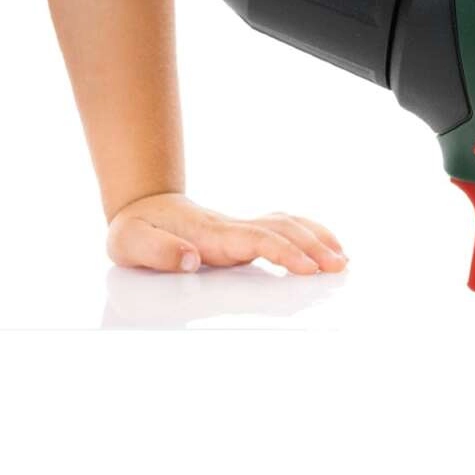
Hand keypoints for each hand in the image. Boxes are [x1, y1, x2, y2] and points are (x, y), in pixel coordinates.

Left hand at [106, 192, 348, 275]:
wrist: (140, 206)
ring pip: (285, 224)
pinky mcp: (242, 233)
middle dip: (312, 247)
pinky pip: (281, 227)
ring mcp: (238, 228)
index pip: (255, 239)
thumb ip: (158, 251)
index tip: (307, 266)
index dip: (283, 251)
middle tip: (339, 268)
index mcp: (208, 234)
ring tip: (343, 260)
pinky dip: (308, 232)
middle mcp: (229, 228)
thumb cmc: (135, 230)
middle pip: (280, 229)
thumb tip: (192, 260)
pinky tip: (325, 245)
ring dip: (316, 238)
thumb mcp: (131, 243)